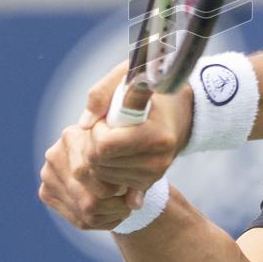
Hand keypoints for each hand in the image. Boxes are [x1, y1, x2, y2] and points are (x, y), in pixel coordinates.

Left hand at [38, 61, 193, 229]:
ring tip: (114, 137)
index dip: (97, 130)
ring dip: (99, 156)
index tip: (106, 117)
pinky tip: (118, 153)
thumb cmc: (150, 91)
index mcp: (156, 134)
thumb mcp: (127, 77)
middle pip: (100, 162)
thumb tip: (84, 124)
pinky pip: (111, 184)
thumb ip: (101, 94)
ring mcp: (154, 173)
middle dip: (94, 143)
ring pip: (102, 175)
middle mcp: (158, 159)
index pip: (105, 145)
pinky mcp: (148, 182)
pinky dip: (107, 169)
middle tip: (107, 127)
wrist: (178, 111)